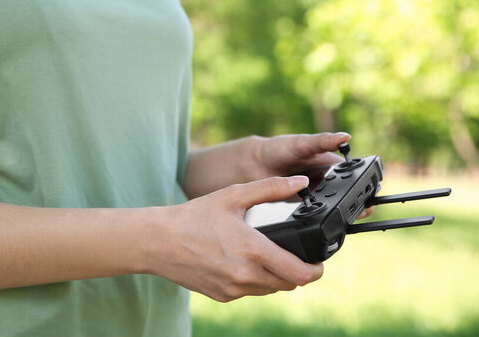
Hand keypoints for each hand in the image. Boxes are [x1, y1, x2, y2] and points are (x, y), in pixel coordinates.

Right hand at [148, 176, 323, 302]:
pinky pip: (249, 292)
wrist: (159, 242)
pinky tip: (242, 262)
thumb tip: (300, 183)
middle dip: (297, 271)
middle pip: (289, 284)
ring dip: (276, 277)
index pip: (300, 274)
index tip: (319, 262)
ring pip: (270, 290)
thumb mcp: (233, 195)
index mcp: (253, 251)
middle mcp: (246, 276)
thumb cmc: (194, 216)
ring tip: (267, 255)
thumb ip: (270, 188)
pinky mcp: (222, 296)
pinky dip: (254, 280)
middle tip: (292, 254)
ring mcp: (233, 289)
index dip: (316, 270)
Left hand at [254, 132, 374, 219]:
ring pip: (337, 204)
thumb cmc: (278, 148)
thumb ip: (322, 141)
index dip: (365, 180)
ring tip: (352, 215)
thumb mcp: (302, 143)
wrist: (254, 164)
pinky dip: (324, 215)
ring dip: (344, 210)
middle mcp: (326, 177)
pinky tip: (326, 219)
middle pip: (349, 191)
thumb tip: (345, 137)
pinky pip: (320, 212)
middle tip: (366, 207)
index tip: (372, 188)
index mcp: (330, 161)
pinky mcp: (306, 205)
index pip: (354, 172)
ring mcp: (317, 192)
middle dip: (359, 199)